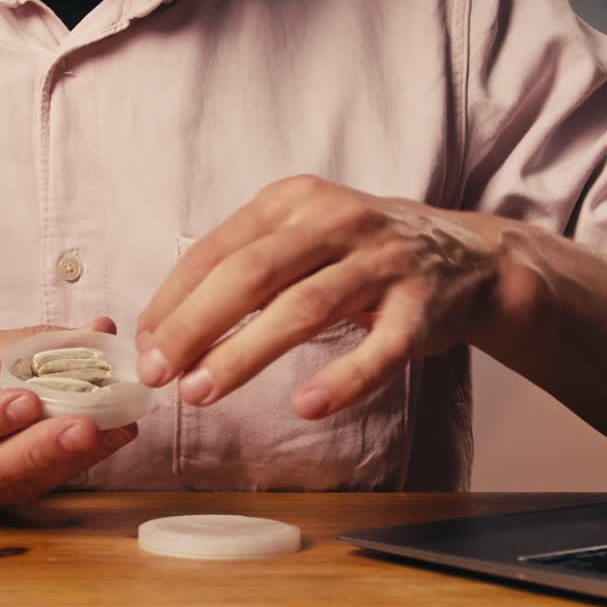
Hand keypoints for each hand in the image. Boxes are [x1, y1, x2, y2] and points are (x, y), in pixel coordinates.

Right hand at [0, 320, 137, 514]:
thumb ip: (18, 345)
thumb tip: (94, 330)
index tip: (27, 399)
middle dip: (40, 450)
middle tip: (89, 425)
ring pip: (10, 486)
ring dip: (67, 460)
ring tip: (114, 430)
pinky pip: (23, 487)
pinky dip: (66, 465)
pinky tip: (103, 442)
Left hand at [135, 175, 530, 419]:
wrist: (464, 254)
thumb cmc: (356, 252)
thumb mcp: (298, 236)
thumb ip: (239, 269)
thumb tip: (163, 330)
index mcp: (292, 200)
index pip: (217, 250)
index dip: (173, 299)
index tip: (142, 346)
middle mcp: (335, 220)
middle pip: (251, 274)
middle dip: (195, 325)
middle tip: (158, 373)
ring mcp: (382, 262)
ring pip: (304, 309)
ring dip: (245, 354)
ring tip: (201, 392)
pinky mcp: (421, 307)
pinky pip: (380, 348)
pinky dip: (344, 378)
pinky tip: (307, 406)